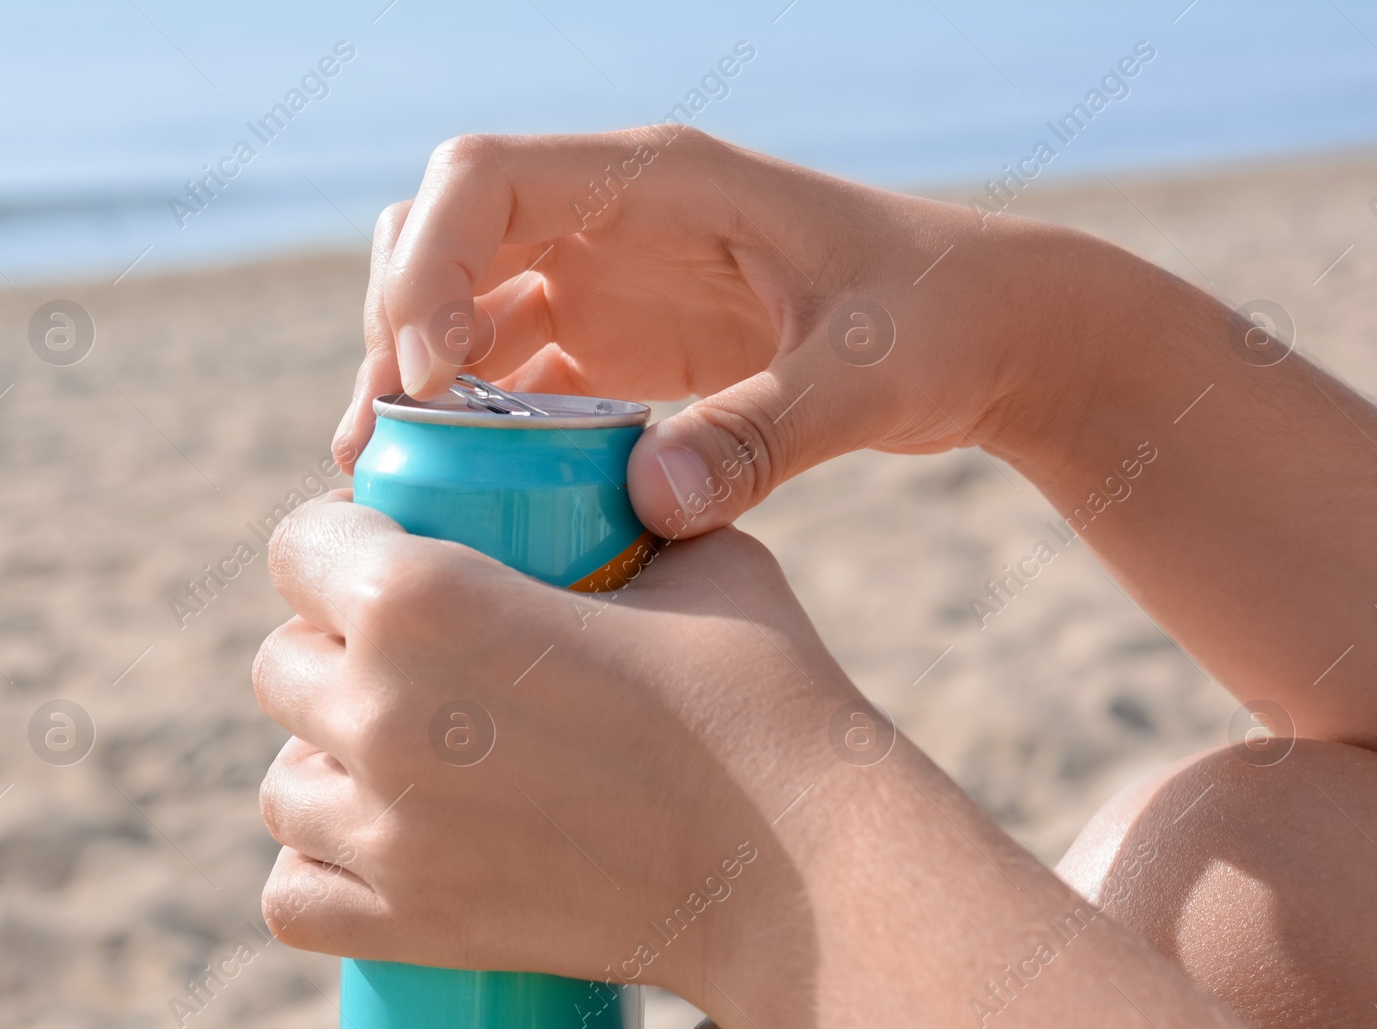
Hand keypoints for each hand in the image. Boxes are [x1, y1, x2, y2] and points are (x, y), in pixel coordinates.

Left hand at [253, 491, 851, 1004]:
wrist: (801, 866)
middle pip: (279, 664)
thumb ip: (626, 513)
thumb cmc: (759, 694)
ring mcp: (385, 833)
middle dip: (333, 649)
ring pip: (282, 784)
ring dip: (326, 761)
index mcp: (424, 596)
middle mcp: (379, 712)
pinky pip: (292, 896)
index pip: (298, 544)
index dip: (339, 539)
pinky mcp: (410, 927)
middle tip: (415, 659)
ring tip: (405, 755)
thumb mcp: (693, 559)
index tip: (388, 554)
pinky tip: (383, 843)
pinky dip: (322, 869)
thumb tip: (617, 488)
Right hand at [333, 126, 1102, 538]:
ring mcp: (611, 281)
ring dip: (422, 388)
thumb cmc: (941, 317)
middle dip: (398, 329)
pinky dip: (482, 430)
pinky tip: (467, 499)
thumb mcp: (866, 374)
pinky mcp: (626, 347)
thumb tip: (648, 504)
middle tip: (389, 445)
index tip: (431, 377)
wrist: (987, 329)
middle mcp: (613, 219)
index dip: (425, 264)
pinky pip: (520, 378)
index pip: (483, 176)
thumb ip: (764, 434)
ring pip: (467, 311)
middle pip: (444, 238)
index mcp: (658, 181)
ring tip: (391, 484)